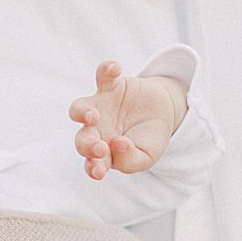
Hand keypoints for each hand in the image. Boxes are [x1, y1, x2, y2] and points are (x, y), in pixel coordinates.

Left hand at [69, 62, 186, 178]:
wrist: (162, 113)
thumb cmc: (148, 139)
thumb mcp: (146, 156)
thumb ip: (131, 160)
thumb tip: (117, 146)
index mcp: (103, 152)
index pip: (92, 163)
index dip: (93, 168)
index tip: (99, 172)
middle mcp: (95, 131)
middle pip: (82, 138)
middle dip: (87, 145)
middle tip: (99, 148)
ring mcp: (99, 107)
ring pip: (79, 108)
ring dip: (82, 113)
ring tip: (93, 117)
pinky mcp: (110, 86)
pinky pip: (103, 76)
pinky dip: (106, 71)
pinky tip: (115, 69)